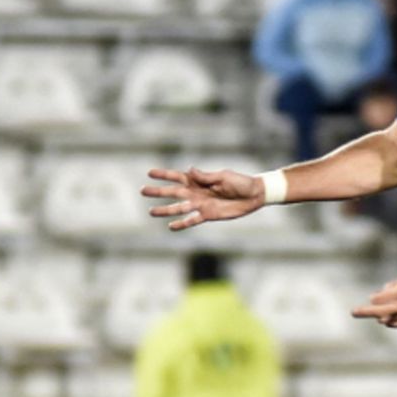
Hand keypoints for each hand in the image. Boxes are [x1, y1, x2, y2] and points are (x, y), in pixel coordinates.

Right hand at [141, 167, 263, 230]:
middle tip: (142, 190)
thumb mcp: (223, 177)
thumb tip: (189, 170)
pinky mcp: (207, 215)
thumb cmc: (240, 182)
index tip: (149, 173)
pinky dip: (181, 224)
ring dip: (165, 210)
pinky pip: (191, 220)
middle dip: (158, 191)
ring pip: (178, 208)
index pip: (178, 177)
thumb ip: (205, 176)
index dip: (164, 175)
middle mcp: (196, 192)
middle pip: (173, 192)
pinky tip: (171, 226)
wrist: (254, 195)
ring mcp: (200, 204)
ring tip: (151, 212)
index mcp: (199, 180)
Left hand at [351, 272, 396, 327]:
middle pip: (381, 311)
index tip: (370, 299)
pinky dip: (389, 320)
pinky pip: (394, 323)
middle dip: (366, 312)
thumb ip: (387, 291)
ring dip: (380, 315)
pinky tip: (388, 316)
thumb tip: (372, 301)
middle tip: (353, 312)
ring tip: (380, 310)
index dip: (374, 299)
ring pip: (387, 319)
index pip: (381, 299)